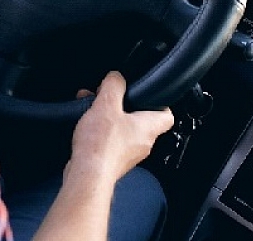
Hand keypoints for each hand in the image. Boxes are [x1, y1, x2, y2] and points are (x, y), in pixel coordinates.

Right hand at [65, 72, 173, 187]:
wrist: (87, 176)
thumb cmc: (101, 146)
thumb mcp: (106, 104)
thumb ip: (114, 85)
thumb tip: (116, 77)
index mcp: (148, 128)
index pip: (167, 115)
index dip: (160, 102)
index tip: (149, 94)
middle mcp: (142, 143)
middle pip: (140, 120)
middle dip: (123, 106)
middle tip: (110, 97)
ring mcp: (128, 154)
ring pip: (123, 129)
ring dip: (108, 117)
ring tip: (92, 108)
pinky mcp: (113, 162)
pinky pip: (110, 141)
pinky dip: (100, 131)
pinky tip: (86, 125)